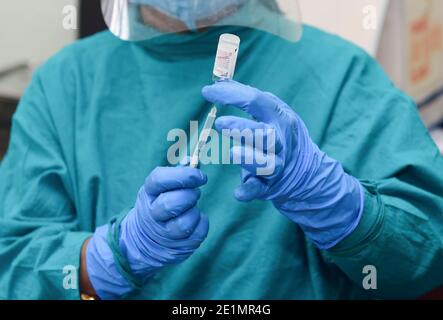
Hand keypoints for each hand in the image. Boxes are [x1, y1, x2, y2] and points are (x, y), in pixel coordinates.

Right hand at [86, 166, 208, 298]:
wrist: (144, 240)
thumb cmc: (160, 203)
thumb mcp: (161, 187)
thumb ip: (178, 174)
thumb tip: (192, 162)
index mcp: (148, 193)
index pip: (159, 180)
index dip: (183, 176)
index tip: (201, 176)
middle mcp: (152, 214)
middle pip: (171, 204)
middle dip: (189, 196)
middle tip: (195, 194)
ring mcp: (163, 234)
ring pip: (184, 224)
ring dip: (195, 212)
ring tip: (192, 208)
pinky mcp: (177, 247)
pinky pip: (197, 234)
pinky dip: (202, 224)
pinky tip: (196, 219)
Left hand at [202, 80, 363, 249]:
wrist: (306, 171)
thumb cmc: (281, 134)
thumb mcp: (273, 112)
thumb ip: (249, 98)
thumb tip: (219, 81)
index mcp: (279, 118)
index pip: (257, 102)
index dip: (231, 95)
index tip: (207, 92)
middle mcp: (280, 142)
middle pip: (265, 135)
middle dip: (243, 129)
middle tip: (220, 123)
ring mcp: (277, 165)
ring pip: (267, 164)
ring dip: (250, 159)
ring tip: (233, 152)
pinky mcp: (269, 186)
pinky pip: (260, 189)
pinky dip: (250, 191)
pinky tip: (238, 193)